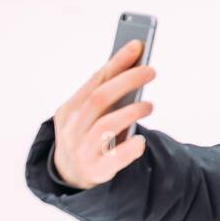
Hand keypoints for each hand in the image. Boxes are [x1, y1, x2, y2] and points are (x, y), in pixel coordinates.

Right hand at [51, 39, 155, 189]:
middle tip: (151, 70)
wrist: (72, 174)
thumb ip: (106, 94)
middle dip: (127, 80)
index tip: (137, 45)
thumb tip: (134, 63)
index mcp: (69, 110)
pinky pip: (115, 158)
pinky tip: (141, 141)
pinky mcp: (96, 170)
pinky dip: (130, 147)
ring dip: (132, 111)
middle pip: (100, 98)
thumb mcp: (90, 114)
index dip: (117, 62)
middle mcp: (71, 129)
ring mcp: (82, 150)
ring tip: (150, 105)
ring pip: (106, 125)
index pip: (95, 80)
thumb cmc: (89, 133)